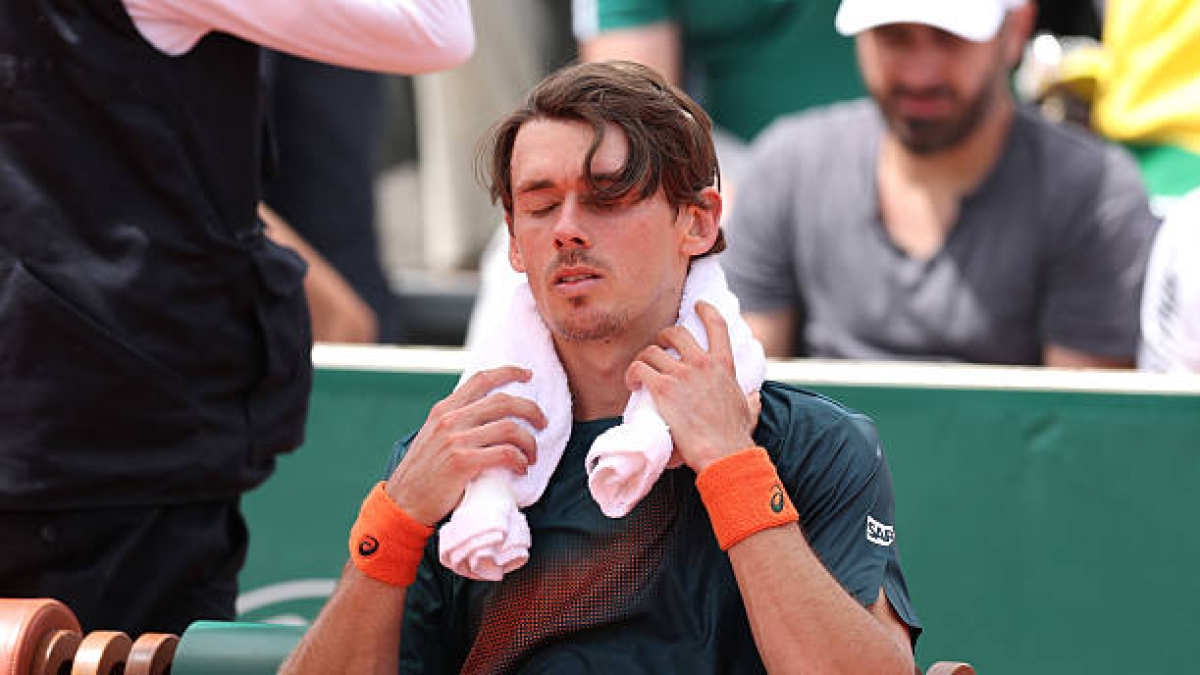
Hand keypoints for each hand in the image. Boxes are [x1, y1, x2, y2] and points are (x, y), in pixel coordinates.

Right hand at [385, 366, 546, 524]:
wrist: (404, 503)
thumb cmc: (422, 474)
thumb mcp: (432, 436)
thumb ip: (454, 422)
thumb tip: (485, 414)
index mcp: (443, 410)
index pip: (481, 379)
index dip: (508, 372)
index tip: (527, 374)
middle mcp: (450, 420)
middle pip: (503, 401)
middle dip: (531, 409)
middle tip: (542, 421)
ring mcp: (456, 440)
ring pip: (509, 427)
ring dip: (529, 441)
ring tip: (532, 454)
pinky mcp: (463, 463)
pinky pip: (505, 453)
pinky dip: (520, 459)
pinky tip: (521, 467)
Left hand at [626, 301, 757, 472]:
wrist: (722, 453)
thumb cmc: (734, 436)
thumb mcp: (749, 410)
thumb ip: (751, 399)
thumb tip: (755, 397)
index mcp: (724, 365)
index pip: (717, 325)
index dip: (705, 311)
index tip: (698, 305)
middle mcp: (702, 363)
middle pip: (676, 332)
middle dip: (663, 337)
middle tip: (658, 349)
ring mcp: (681, 374)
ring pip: (652, 350)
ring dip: (643, 359)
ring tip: (640, 372)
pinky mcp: (662, 388)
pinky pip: (638, 368)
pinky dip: (632, 374)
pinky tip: (632, 384)